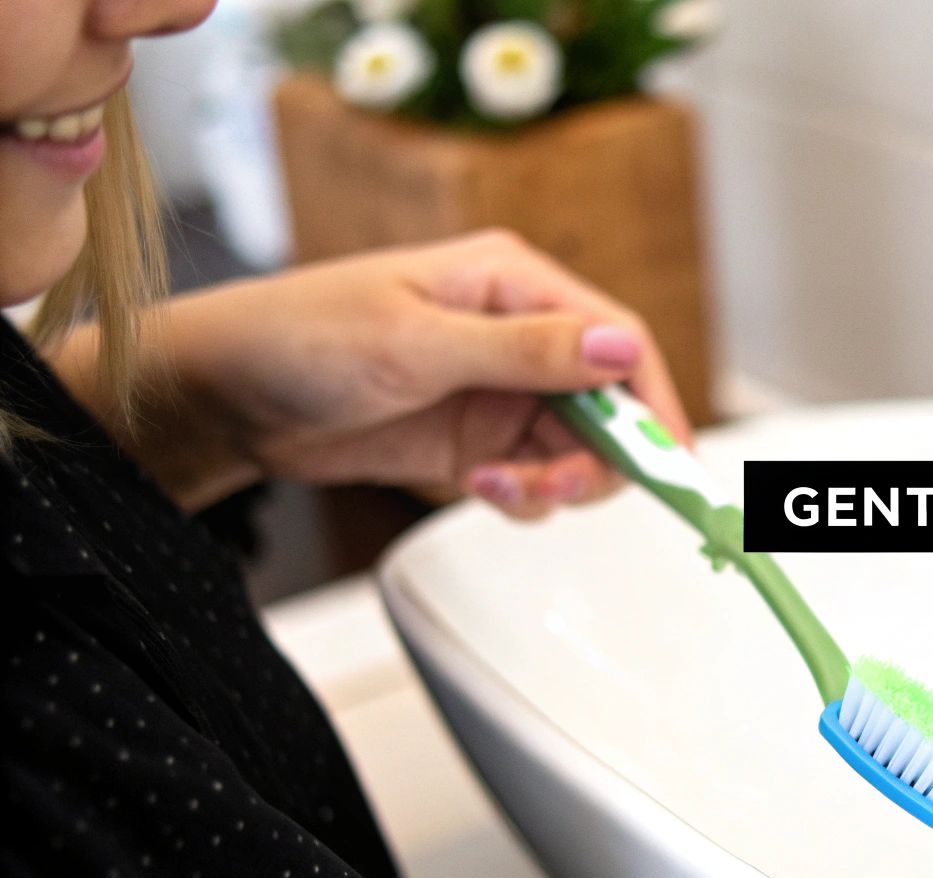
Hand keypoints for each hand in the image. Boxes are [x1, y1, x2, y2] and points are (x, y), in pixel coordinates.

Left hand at [73, 230, 692, 516]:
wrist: (224, 396)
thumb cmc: (298, 337)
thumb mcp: (415, 342)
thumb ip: (525, 349)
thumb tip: (619, 347)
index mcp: (514, 284)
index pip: (619, 340)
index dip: (654, 404)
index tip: (671, 463)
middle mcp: (520, 335)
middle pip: (613, 405)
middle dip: (601, 457)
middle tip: (559, 488)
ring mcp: (502, 391)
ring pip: (581, 451)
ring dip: (558, 484)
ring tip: (501, 491)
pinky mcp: (479, 441)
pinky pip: (538, 480)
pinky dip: (525, 500)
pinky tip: (479, 491)